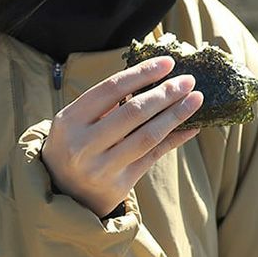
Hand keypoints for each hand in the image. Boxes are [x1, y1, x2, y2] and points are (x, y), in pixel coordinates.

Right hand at [41, 57, 203, 217]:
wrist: (62, 193)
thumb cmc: (73, 146)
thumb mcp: (76, 122)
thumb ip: (106, 104)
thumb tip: (154, 81)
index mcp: (70, 121)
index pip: (111, 89)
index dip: (142, 73)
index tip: (168, 63)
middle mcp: (83, 145)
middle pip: (133, 112)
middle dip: (165, 93)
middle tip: (188, 81)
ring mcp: (101, 168)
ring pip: (147, 136)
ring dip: (175, 115)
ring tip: (195, 99)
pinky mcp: (118, 185)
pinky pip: (152, 157)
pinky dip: (174, 140)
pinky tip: (191, 127)